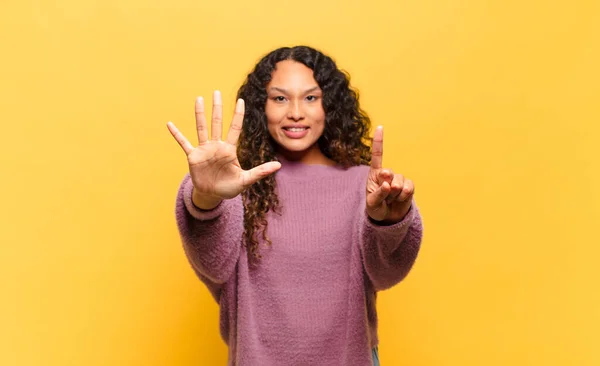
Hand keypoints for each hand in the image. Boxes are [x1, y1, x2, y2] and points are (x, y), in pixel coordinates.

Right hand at [167, 91, 280, 208]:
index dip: (238, 115)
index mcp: (229, 149)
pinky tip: (169, 124)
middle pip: (217, 122)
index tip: (241, 100)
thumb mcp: (246, 180)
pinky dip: (177, 134)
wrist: (213, 195)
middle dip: (217, 107)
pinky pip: (184, 143)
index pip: (235, 128)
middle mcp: (217, 146)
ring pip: (202, 128)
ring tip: (198, 99)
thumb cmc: (230, 187)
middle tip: (216, 91)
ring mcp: (204, 150)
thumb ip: (260, 172)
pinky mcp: (193, 157)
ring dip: (200, 114)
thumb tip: (279, 166)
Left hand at [366, 126, 414, 222]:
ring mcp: (399, 179)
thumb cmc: (376, 208)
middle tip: (384, 196)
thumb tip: (388, 184)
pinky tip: (400, 199)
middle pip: (388, 173)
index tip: (380, 127)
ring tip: (391, 200)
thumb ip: (378, 193)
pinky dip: (404, 196)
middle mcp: (387, 174)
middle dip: (385, 187)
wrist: (388, 218)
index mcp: (375, 174)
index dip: (379, 141)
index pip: (378, 155)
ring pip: (399, 182)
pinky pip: (409, 188)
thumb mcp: (372, 203)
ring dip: (394, 195)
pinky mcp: (408, 186)